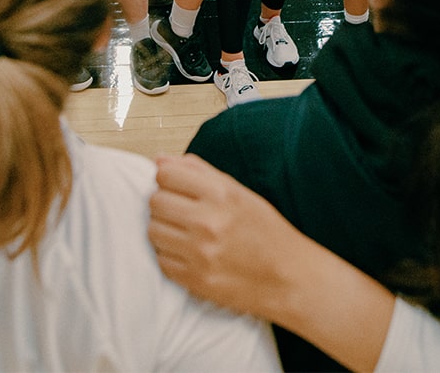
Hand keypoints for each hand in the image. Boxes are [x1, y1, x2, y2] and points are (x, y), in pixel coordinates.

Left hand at [149, 154, 299, 318]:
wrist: (287, 276)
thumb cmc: (265, 231)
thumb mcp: (239, 192)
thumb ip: (199, 172)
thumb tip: (160, 160)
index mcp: (222, 194)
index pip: (167, 175)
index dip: (167, 178)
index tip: (175, 185)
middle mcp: (208, 221)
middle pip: (155, 202)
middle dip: (164, 203)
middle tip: (181, 210)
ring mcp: (200, 253)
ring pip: (153, 231)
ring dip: (165, 229)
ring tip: (185, 231)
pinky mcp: (194, 280)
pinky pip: (161, 260)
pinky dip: (170, 254)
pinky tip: (189, 251)